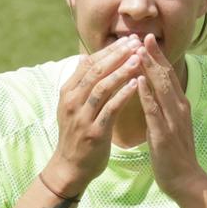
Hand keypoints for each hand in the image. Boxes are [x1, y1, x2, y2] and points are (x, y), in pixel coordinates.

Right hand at [49, 36, 141, 193]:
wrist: (71, 167)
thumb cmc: (76, 134)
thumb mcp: (73, 106)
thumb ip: (80, 83)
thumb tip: (84, 58)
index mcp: (68, 92)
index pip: (89, 63)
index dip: (109, 50)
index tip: (128, 40)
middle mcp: (73, 101)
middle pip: (96, 71)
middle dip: (116, 55)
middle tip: (135, 43)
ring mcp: (83, 117)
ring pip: (102, 87)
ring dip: (121, 71)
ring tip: (138, 58)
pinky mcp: (94, 132)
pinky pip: (110, 109)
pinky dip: (123, 95)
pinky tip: (137, 84)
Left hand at [136, 34, 205, 197]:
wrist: (186, 181)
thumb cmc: (174, 154)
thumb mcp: (170, 124)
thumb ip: (163, 107)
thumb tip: (151, 89)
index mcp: (179, 105)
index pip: (167, 76)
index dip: (157, 57)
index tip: (146, 39)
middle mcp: (179, 108)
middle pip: (165, 77)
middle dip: (154, 55)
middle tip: (143, 36)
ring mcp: (173, 121)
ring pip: (160, 89)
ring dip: (149, 69)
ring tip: (138, 51)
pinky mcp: (164, 135)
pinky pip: (154, 111)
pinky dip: (146, 94)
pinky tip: (138, 82)